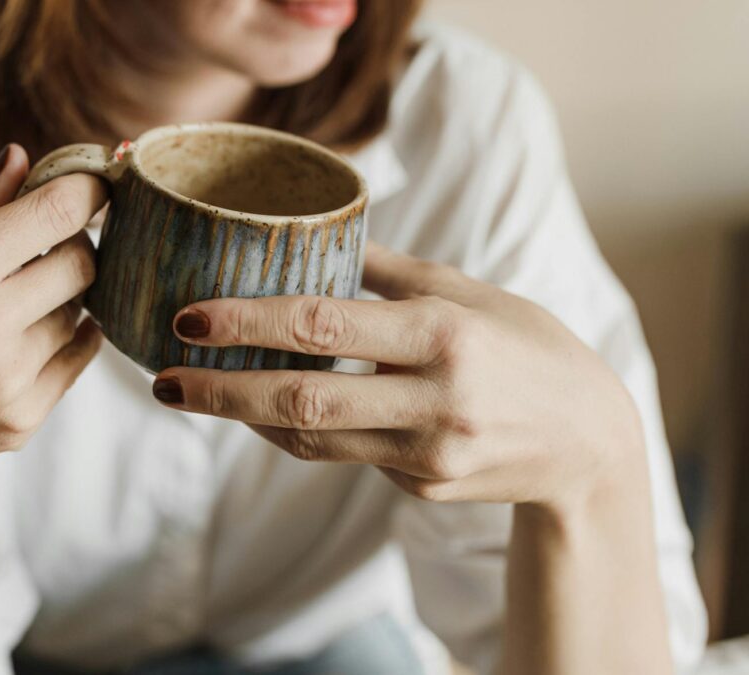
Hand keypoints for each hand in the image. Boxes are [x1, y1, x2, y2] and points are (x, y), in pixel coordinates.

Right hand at [0, 144, 105, 541]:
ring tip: (17, 303)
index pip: (56, 211)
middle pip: (83, 259)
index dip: (87, 189)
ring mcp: (9, 375)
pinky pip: (81, 355)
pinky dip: (69, 336)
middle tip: (47, 247)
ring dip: (64, 296)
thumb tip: (20, 159)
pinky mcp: (25, 416)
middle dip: (75, 243)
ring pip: (83, 309)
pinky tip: (31, 335)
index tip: (92, 185)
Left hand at [151, 242, 644, 512]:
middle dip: (222, 391)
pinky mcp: (421, 488)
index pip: (325, 326)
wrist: (590, 444)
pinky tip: (265, 412)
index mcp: (444, 333)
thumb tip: (318, 234)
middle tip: (162, 379)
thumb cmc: (528, 347)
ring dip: (245, 417)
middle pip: (304, 399)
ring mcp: (427, 454)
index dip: (249, 322)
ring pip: (312, 439)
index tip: (190, 318)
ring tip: (192, 393)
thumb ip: (392, 271)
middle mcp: (434, 399)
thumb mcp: (470, 293)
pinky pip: (344, 457)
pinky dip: (299, 433)